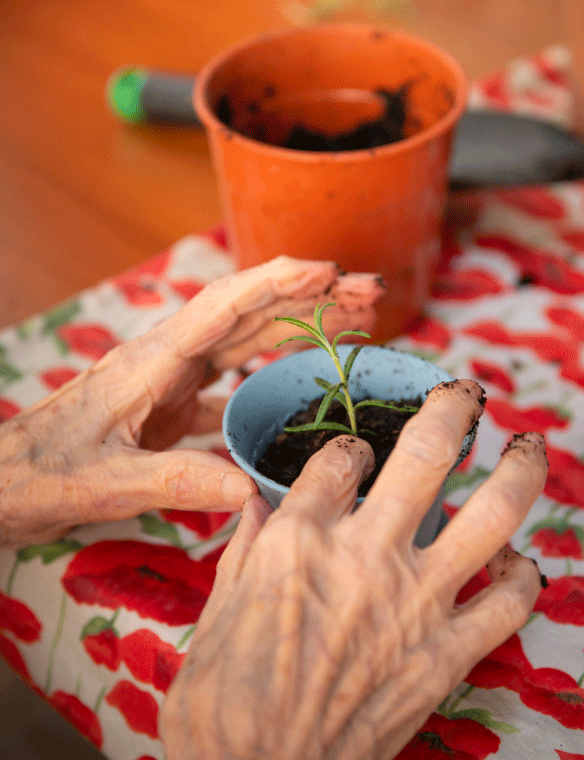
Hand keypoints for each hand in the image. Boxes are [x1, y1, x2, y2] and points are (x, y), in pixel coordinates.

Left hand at [0, 256, 381, 544]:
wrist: (1, 484)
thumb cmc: (38, 476)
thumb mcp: (104, 484)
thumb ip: (174, 483)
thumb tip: (249, 490)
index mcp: (151, 363)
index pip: (224, 306)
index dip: (278, 283)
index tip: (329, 269)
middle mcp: (166, 360)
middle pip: (250, 313)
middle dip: (312, 296)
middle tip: (371, 291)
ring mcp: (170, 381)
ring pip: (247, 339)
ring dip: (300, 324)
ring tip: (356, 316)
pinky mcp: (170, 407)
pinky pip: (233, 378)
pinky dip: (273, 368)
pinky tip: (301, 374)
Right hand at [148, 381, 546, 759]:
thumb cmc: (221, 704)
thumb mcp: (216, 610)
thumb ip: (247, 547)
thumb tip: (256, 503)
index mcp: (299, 537)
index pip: (339, 458)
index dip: (348, 446)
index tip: (353, 452)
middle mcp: (366, 554)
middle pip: (427, 452)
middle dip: (452, 409)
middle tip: (466, 393)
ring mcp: (416, 602)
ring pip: (492, 513)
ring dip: (518, 470)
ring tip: (529, 448)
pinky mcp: (449, 654)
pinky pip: (511, 602)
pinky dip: (524, 577)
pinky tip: (519, 563)